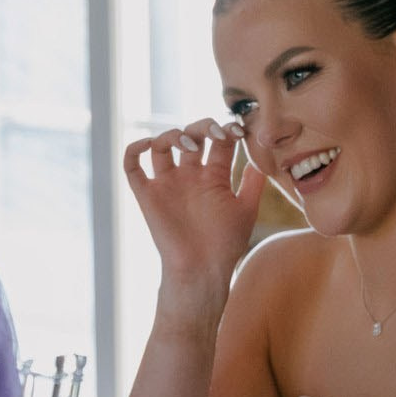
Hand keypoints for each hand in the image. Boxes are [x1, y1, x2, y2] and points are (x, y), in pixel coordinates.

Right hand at [123, 119, 266, 301]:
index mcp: (214, 176)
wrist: (202, 269)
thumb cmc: (226, 244)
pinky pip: (132, 165)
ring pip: (162, 145)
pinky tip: (150, 144)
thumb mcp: (247, 208)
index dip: (227, 128)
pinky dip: (135, 148)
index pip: (218, 141)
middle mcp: (190, 175)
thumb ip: (253, 181)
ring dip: (172, 134)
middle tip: (215, 133)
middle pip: (191, 136)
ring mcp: (168, 183)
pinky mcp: (147, 194)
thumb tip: (262, 153)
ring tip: (188, 143)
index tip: (237, 128)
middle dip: (202, 127)